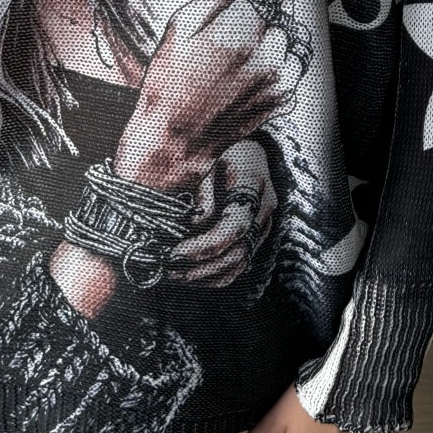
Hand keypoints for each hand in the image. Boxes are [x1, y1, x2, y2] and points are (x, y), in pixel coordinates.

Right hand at [113, 0, 305, 189]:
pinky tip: (250, 68)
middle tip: (232, 20)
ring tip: (241, 48)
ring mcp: (279, 81)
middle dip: (263, 6)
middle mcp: (266, 57)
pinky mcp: (284, 98)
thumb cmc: (169, 83)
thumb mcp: (180, 26)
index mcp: (239, 34)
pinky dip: (279, 59)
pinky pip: (293, 64)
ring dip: (273, 33)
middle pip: (281, 10)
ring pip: (292, 36)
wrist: (174, 140)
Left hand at [166, 140, 276, 285]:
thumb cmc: (228, 157)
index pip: (234, 226)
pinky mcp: (256, 239)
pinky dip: (214, 277)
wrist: (254, 155)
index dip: (205, 245)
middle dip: (200, 266)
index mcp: (253, 186)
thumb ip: (205, 195)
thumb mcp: (212, 165)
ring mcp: (263, 228)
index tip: (175, 253)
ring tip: (174, 276)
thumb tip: (194, 226)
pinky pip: (239, 267)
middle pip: (236, 252)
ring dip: (205, 275)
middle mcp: (264, 211)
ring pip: (238, 264)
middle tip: (168, 268)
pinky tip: (190, 276)